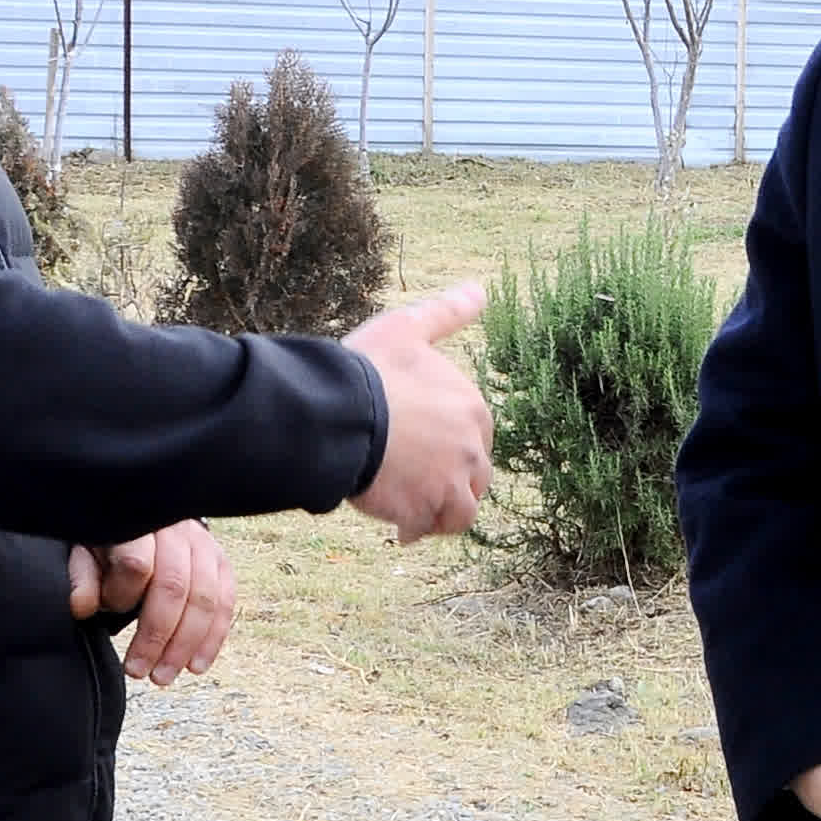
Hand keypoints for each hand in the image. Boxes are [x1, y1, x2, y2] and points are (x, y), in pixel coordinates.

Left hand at [67, 520, 234, 684]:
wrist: (144, 513)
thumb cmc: (112, 539)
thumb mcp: (87, 549)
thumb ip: (82, 576)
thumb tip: (83, 607)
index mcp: (139, 525)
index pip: (138, 565)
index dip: (122, 597)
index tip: (106, 612)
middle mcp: (177, 532)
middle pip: (175, 587)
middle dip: (158, 637)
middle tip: (139, 671)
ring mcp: (205, 546)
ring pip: (205, 600)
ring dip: (186, 645)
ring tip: (164, 676)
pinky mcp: (221, 562)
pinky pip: (225, 603)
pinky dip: (213, 638)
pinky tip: (197, 665)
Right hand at [344, 284, 494, 542]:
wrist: (339, 412)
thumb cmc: (368, 369)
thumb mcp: (408, 329)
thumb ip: (446, 314)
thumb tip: (481, 290)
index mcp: (472, 409)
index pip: (475, 438)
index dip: (450, 447)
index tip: (422, 451)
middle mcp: (473, 447)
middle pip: (474, 475)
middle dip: (449, 481)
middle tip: (415, 483)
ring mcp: (452, 481)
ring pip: (461, 509)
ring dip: (441, 511)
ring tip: (413, 512)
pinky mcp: (426, 508)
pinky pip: (432, 528)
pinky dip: (419, 530)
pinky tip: (400, 530)